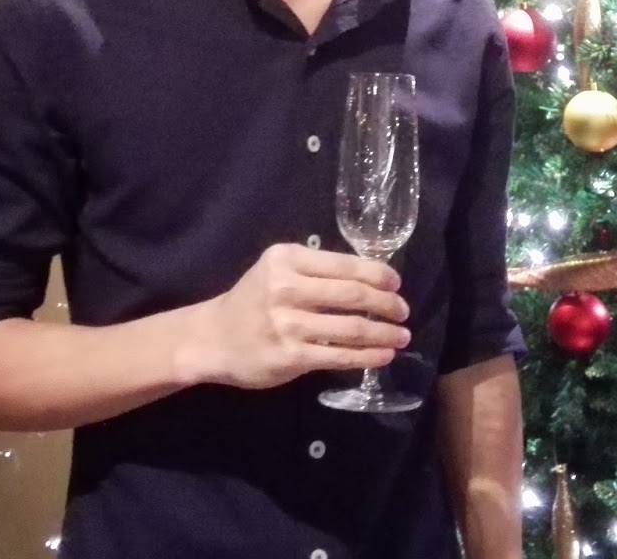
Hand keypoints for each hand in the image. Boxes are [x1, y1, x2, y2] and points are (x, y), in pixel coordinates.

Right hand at [193, 243, 410, 389]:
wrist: (212, 339)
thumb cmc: (252, 301)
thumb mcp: (275, 270)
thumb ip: (313, 270)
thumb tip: (368, 278)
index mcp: (287, 260)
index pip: (344, 264)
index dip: (378, 274)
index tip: (396, 283)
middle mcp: (287, 288)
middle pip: (353, 295)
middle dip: (387, 304)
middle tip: (404, 311)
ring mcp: (288, 324)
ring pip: (351, 328)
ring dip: (383, 332)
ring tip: (402, 336)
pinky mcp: (290, 356)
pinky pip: (339, 355)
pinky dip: (367, 356)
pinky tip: (383, 355)